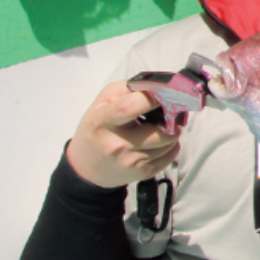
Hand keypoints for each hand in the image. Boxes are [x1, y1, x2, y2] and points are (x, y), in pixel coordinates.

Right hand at [65, 81, 181, 188]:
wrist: (86, 168)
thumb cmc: (98, 128)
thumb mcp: (102, 102)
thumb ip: (127, 89)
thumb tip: (157, 86)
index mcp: (104, 121)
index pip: (130, 107)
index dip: (152, 98)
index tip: (166, 92)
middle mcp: (118, 144)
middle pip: (160, 131)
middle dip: (172, 119)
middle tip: (171, 112)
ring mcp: (131, 161)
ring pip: (169, 143)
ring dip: (172, 132)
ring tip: (162, 126)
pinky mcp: (142, 173)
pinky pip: (170, 156)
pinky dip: (171, 146)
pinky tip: (159, 141)